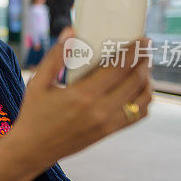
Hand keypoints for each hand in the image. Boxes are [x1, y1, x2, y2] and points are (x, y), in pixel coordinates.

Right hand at [9, 28, 152, 166]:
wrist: (33, 149)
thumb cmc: (33, 113)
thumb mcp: (37, 82)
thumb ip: (55, 56)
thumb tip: (71, 31)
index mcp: (83, 95)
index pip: (119, 68)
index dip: (135, 51)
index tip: (143, 39)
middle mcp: (100, 110)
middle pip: (135, 81)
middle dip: (145, 62)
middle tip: (145, 49)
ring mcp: (107, 124)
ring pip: (142, 99)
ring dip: (147, 81)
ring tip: (143, 68)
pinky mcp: (109, 132)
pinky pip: (138, 115)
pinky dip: (144, 101)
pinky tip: (137, 90)